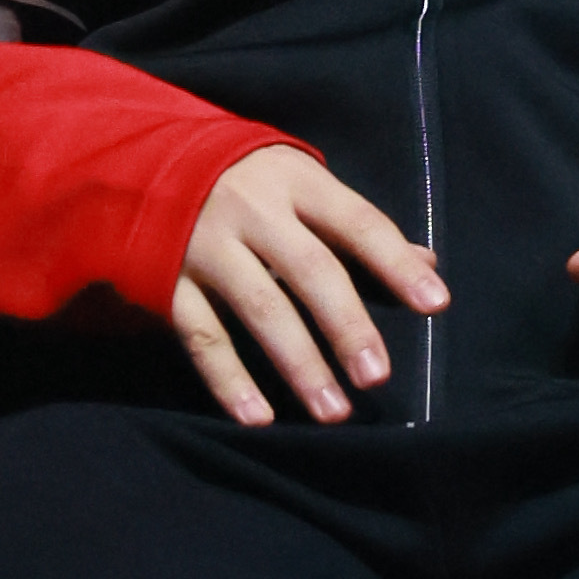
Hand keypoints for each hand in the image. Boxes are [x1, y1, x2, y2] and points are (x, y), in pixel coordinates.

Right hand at [174, 145, 447, 426]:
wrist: (142, 159)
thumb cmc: (247, 179)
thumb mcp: (302, 184)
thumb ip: (357, 226)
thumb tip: (427, 265)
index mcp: (294, 180)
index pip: (356, 223)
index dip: (395, 263)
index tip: (435, 304)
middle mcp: (252, 210)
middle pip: (309, 269)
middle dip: (346, 325)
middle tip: (377, 377)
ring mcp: (206, 245)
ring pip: (260, 308)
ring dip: (299, 363)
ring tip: (334, 411)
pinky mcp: (167, 280)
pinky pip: (202, 336)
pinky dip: (229, 380)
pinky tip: (261, 418)